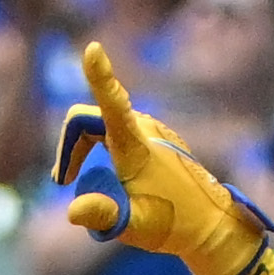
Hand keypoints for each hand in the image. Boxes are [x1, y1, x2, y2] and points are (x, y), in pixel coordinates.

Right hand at [55, 39, 273, 274]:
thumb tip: (72, 211)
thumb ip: (103, 215)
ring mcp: (153, 130)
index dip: (100, 77)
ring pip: (103, 125)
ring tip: (83, 184)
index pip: (111, 105)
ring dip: (85, 149)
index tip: (94, 48)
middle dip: (70, 146)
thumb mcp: (134, 225)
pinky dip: (103, 149)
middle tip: (62, 181)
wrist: (210, 224)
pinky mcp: (157, 136)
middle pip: (90, 120)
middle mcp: (146, 129)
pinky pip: (119, 131)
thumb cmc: (172, 226)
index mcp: (136, 146)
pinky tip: (113, 179)